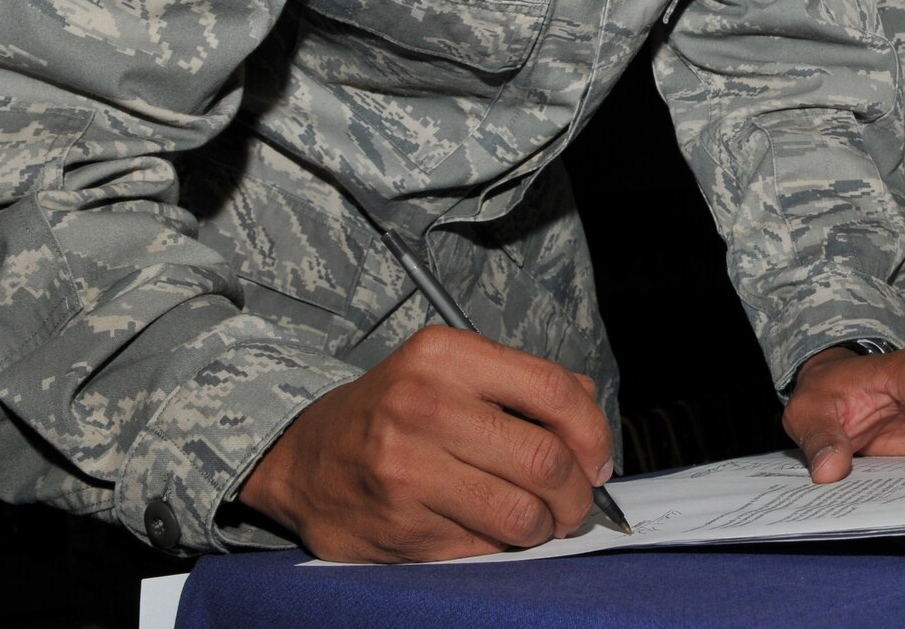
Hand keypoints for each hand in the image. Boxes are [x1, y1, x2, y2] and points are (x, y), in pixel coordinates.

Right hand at [236, 326, 614, 562]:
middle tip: (579, 502)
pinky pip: (483, 547)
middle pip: (544, 460)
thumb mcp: (450, 370)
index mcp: (444, 356)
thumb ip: (524, 384)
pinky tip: (490, 528)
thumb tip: (592, 423)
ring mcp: (407, 471)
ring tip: (541, 520)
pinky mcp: (399, 526)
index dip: (593, 431)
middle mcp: (422, 407)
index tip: (600, 458)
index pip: (552, 390)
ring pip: (521, 514)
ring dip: (547, 526)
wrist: (304, 458)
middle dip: (579, 493)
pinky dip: (501, 545)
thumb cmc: (394, 411)